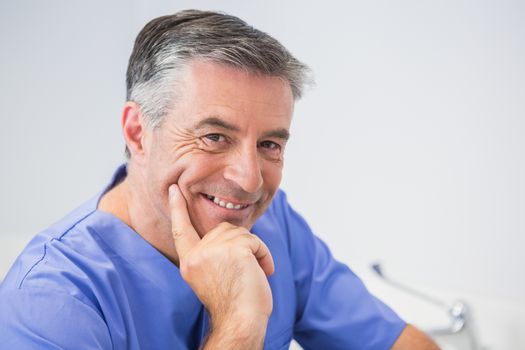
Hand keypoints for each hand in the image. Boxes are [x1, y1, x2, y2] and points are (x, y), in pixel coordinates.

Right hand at [168, 184, 273, 346]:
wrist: (241, 322)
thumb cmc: (234, 304)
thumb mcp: (215, 274)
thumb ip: (213, 253)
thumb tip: (228, 232)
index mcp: (189, 262)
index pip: (181, 230)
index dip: (178, 209)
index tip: (174, 190)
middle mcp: (197, 255)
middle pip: (223, 230)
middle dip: (241, 245)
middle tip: (248, 271)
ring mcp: (213, 250)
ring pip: (240, 233)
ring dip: (254, 251)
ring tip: (255, 273)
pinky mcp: (233, 249)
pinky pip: (254, 240)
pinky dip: (264, 254)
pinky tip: (264, 271)